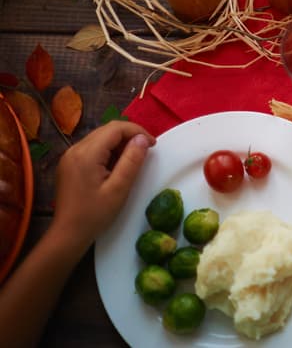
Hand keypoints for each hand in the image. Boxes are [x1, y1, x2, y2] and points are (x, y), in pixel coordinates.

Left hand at [51, 121, 152, 250]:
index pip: (115, 128)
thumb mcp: (119, 189)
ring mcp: (69, 156)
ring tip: (131, 160)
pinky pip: (92, 148)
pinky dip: (107, 151)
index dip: (137, 131)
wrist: (67, 234)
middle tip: (145, 152)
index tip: (153, 145)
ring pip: (100, 138)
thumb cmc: (95, 214)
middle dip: (129, 136)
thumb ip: (132, 160)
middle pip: (107, 130)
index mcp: (86, 154)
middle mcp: (75, 150)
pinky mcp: (69, 164)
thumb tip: (142, 138)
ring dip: (119, 143)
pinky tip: (115, 166)